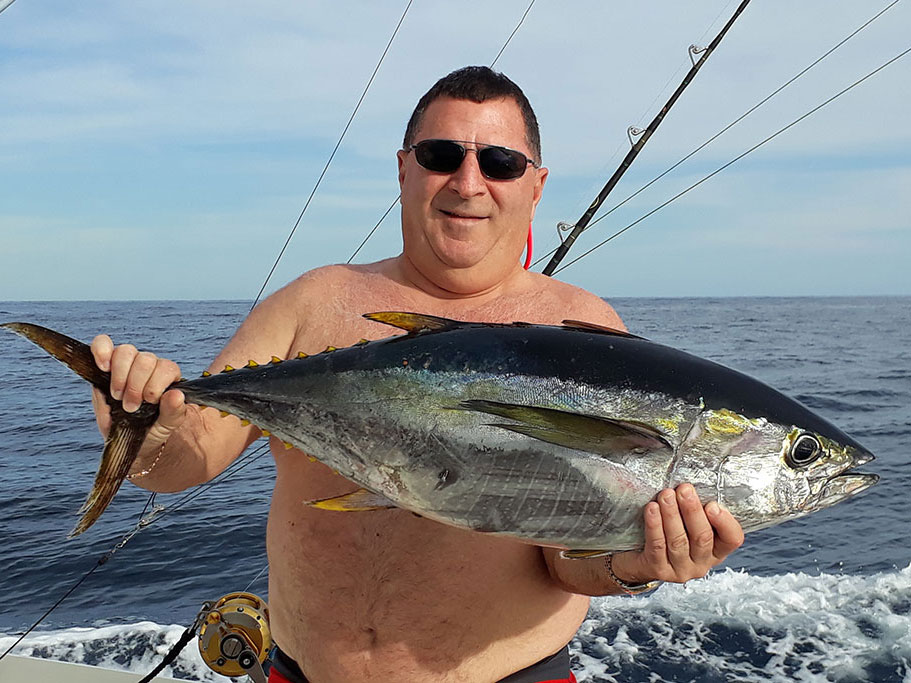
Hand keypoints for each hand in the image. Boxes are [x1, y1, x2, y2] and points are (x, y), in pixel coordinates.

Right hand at [90, 334, 186, 446]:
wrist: (133, 438)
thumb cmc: (153, 427)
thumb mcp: (168, 424)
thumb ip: (174, 411)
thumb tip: (176, 395)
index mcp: (168, 376)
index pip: (166, 367)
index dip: (155, 384)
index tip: (149, 402)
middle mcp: (149, 366)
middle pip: (145, 359)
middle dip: (135, 386)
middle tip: (130, 406)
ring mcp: (127, 364)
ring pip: (126, 351)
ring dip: (120, 375)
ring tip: (117, 395)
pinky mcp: (104, 365)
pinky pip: (102, 344)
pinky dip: (101, 351)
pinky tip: (103, 366)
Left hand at [611, 483, 743, 584]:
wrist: (639, 559)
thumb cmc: (667, 533)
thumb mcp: (688, 522)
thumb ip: (697, 507)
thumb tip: (694, 483)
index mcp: (716, 550)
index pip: (732, 538)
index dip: (725, 522)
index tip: (713, 504)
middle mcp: (702, 563)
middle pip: (702, 537)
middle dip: (692, 511)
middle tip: (684, 489)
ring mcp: (681, 569)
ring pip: (678, 541)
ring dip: (672, 514)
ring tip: (665, 495)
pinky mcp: (658, 569)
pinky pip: (657, 545)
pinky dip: (654, 525)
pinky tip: (651, 509)